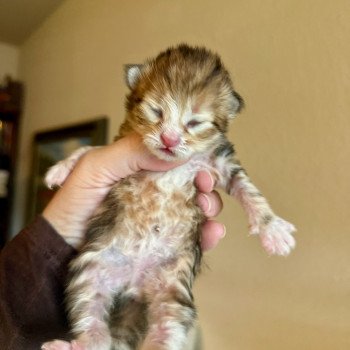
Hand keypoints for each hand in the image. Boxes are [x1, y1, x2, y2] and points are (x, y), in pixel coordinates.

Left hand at [43, 133, 224, 249]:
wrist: (63, 250)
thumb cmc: (74, 205)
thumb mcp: (96, 167)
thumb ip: (131, 151)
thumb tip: (176, 151)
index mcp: (140, 169)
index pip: (174, 159)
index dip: (193, 159)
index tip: (202, 165)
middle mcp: (153, 191)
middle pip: (190, 183)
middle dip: (205, 184)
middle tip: (206, 188)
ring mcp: (159, 217)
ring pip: (195, 208)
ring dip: (210, 207)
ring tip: (209, 212)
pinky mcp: (162, 242)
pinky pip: (191, 236)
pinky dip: (207, 234)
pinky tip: (212, 233)